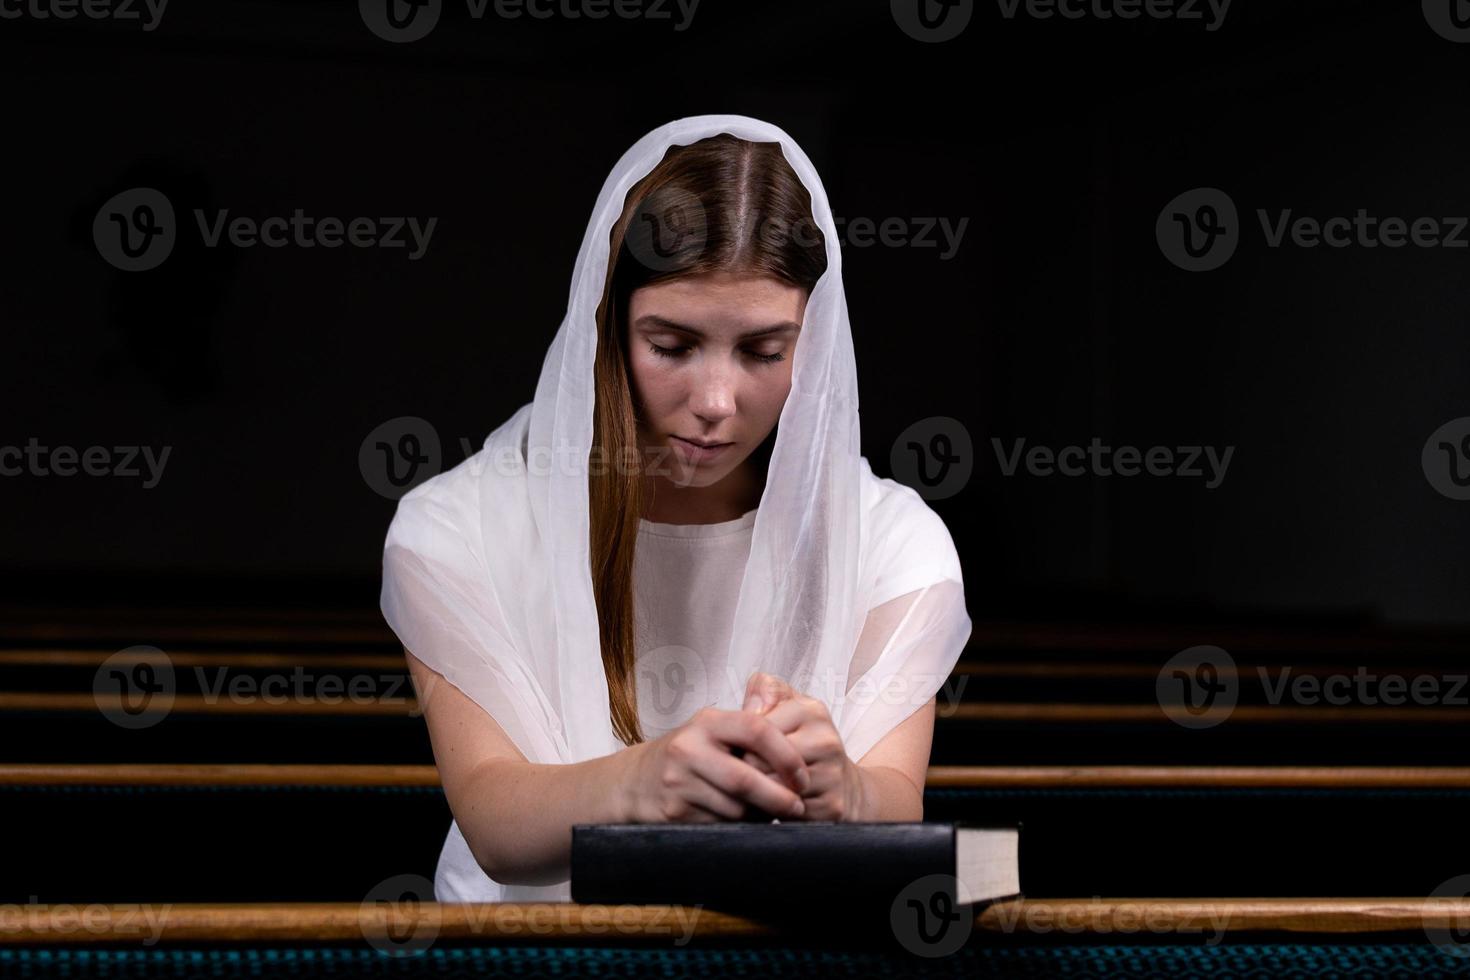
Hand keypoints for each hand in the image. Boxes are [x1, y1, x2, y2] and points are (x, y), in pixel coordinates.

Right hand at [622, 706, 811, 823]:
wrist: (634, 782)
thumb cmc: (689, 756)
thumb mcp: (713, 731)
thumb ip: (751, 731)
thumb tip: (802, 752)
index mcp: (707, 722)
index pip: (757, 729)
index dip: (786, 755)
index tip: (803, 777)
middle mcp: (689, 748)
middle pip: (745, 778)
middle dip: (779, 797)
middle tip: (798, 807)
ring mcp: (678, 781)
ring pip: (734, 808)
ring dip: (758, 816)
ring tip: (766, 814)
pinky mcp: (673, 811)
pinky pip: (719, 825)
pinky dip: (737, 828)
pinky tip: (740, 824)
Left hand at [740, 672, 863, 821]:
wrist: (844, 786)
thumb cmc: (805, 744)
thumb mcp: (788, 707)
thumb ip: (765, 690)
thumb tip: (751, 708)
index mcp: (812, 711)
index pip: (755, 728)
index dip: (740, 743)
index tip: (742, 749)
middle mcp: (826, 740)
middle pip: (759, 760)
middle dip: (745, 771)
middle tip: (744, 774)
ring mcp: (833, 775)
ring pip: (772, 789)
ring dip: (759, 794)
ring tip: (759, 790)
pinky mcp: (833, 807)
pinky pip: (788, 812)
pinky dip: (776, 812)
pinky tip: (777, 805)